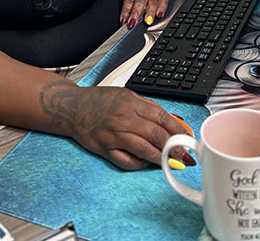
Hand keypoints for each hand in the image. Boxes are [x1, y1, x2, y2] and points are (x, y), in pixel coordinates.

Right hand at [40, 84, 188, 169]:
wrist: (71, 107)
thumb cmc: (99, 101)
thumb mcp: (125, 95)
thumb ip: (147, 107)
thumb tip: (171, 121)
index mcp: (130, 102)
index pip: (161, 117)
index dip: (177, 129)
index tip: (187, 138)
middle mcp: (122, 118)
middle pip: (155, 134)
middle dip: (173, 146)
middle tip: (184, 154)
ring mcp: (113, 135)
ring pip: (143, 149)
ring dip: (160, 158)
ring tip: (171, 162)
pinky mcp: (104, 148)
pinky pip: (125, 161)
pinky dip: (139, 164)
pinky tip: (147, 163)